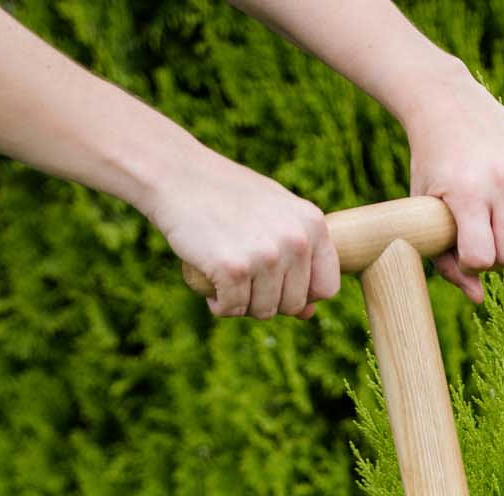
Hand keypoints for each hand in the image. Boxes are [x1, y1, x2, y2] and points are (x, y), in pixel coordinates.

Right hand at [146, 146, 340, 318]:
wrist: (176, 173)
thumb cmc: (226, 196)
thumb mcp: (274, 216)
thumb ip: (298, 259)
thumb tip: (309, 314)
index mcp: (313, 224)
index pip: (327, 288)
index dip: (303, 294)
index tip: (278, 282)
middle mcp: (295, 240)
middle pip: (293, 305)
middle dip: (268, 300)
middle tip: (244, 276)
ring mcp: (266, 256)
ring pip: (264, 311)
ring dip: (242, 302)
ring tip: (225, 273)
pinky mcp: (233, 269)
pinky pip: (232, 310)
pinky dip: (218, 304)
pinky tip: (210, 279)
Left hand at [405, 68, 503, 302]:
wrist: (448, 103)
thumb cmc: (434, 163)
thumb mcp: (425, 210)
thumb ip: (446, 260)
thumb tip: (478, 299)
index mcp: (467, 192)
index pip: (482, 258)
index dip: (472, 263)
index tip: (463, 247)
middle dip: (500, 256)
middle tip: (487, 238)